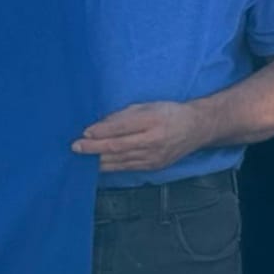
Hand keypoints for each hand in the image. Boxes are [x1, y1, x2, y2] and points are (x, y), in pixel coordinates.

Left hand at [73, 101, 206, 171]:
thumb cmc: (171, 113)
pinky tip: (98, 165)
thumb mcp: (149, 106)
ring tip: (81, 158)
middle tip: (75, 147)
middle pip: (118, 146)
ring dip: (98, 160)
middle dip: (94, 148)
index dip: (101, 131)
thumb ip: (124, 116)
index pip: (122, 127)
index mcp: (154, 120)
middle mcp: (154, 140)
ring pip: (120, 160)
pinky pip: (127, 168)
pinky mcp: (154, 166)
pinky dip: (111, 166)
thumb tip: (99, 126)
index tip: (84, 132)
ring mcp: (154, 156)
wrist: (198, 128)